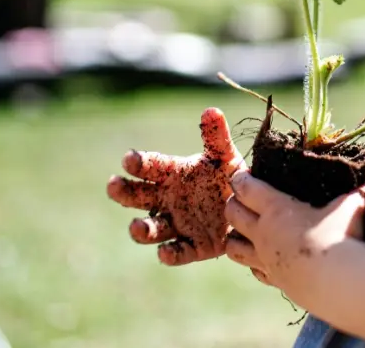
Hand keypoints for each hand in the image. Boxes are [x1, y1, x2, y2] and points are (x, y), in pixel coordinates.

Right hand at [107, 108, 246, 265]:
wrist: (251, 208)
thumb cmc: (230, 177)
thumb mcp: (225, 156)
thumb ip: (216, 137)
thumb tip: (211, 111)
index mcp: (173, 174)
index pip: (150, 166)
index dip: (139, 162)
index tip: (129, 159)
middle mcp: (168, 200)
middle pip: (138, 197)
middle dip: (124, 192)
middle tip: (113, 185)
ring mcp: (178, 224)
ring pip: (152, 229)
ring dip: (141, 229)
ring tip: (136, 226)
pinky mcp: (194, 247)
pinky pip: (178, 252)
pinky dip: (170, 254)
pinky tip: (165, 253)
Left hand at [223, 170, 364, 300]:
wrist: (339, 283)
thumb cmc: (343, 236)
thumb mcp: (352, 204)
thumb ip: (355, 194)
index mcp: (278, 208)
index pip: (247, 188)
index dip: (241, 179)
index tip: (241, 175)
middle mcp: (264, 233)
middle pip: (232, 214)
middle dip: (232, 204)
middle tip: (241, 199)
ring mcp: (266, 260)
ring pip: (233, 247)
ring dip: (234, 236)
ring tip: (244, 231)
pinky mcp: (276, 281)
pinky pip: (254, 271)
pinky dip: (253, 263)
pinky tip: (264, 259)